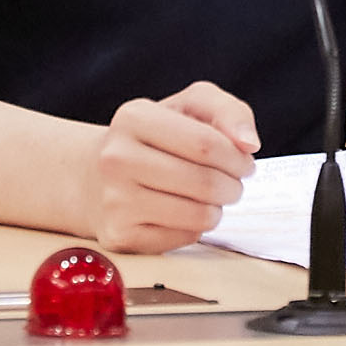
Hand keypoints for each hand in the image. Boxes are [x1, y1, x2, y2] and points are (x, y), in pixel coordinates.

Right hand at [84, 81, 258, 252]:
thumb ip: (228, 112)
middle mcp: (116, 158)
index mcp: (133, 118)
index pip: (206, 143)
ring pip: (198, 215)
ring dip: (218, 209)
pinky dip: (196, 228)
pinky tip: (185, 213)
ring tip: (211, 198)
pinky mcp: (120, 234)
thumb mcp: (189, 108)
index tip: (243, 163)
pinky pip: (184, 238)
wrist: (96, 176)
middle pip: (204, 182)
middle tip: (232, 184)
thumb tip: (249, 143)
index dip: (237, 158)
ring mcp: (114, 199)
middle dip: (233, 186)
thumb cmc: (156, 139)